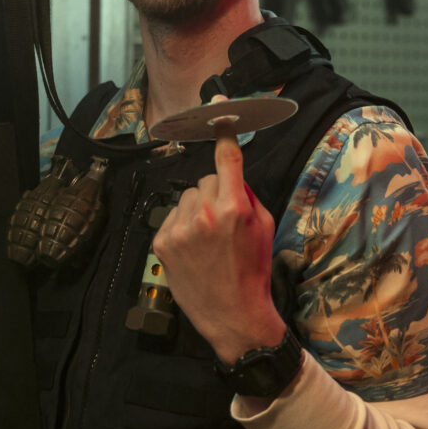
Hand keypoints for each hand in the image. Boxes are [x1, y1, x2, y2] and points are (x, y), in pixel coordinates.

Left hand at [152, 105, 285, 364]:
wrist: (233, 315)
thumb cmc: (253, 271)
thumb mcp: (264, 227)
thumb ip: (247, 196)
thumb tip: (232, 177)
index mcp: (234, 207)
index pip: (227, 158)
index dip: (225, 134)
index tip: (221, 113)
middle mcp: (205, 213)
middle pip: (204, 179)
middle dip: (214, 192)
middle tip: (223, 220)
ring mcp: (180, 228)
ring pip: (186, 197)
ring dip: (196, 210)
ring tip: (207, 239)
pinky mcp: (163, 242)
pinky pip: (172, 217)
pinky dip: (182, 226)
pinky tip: (193, 249)